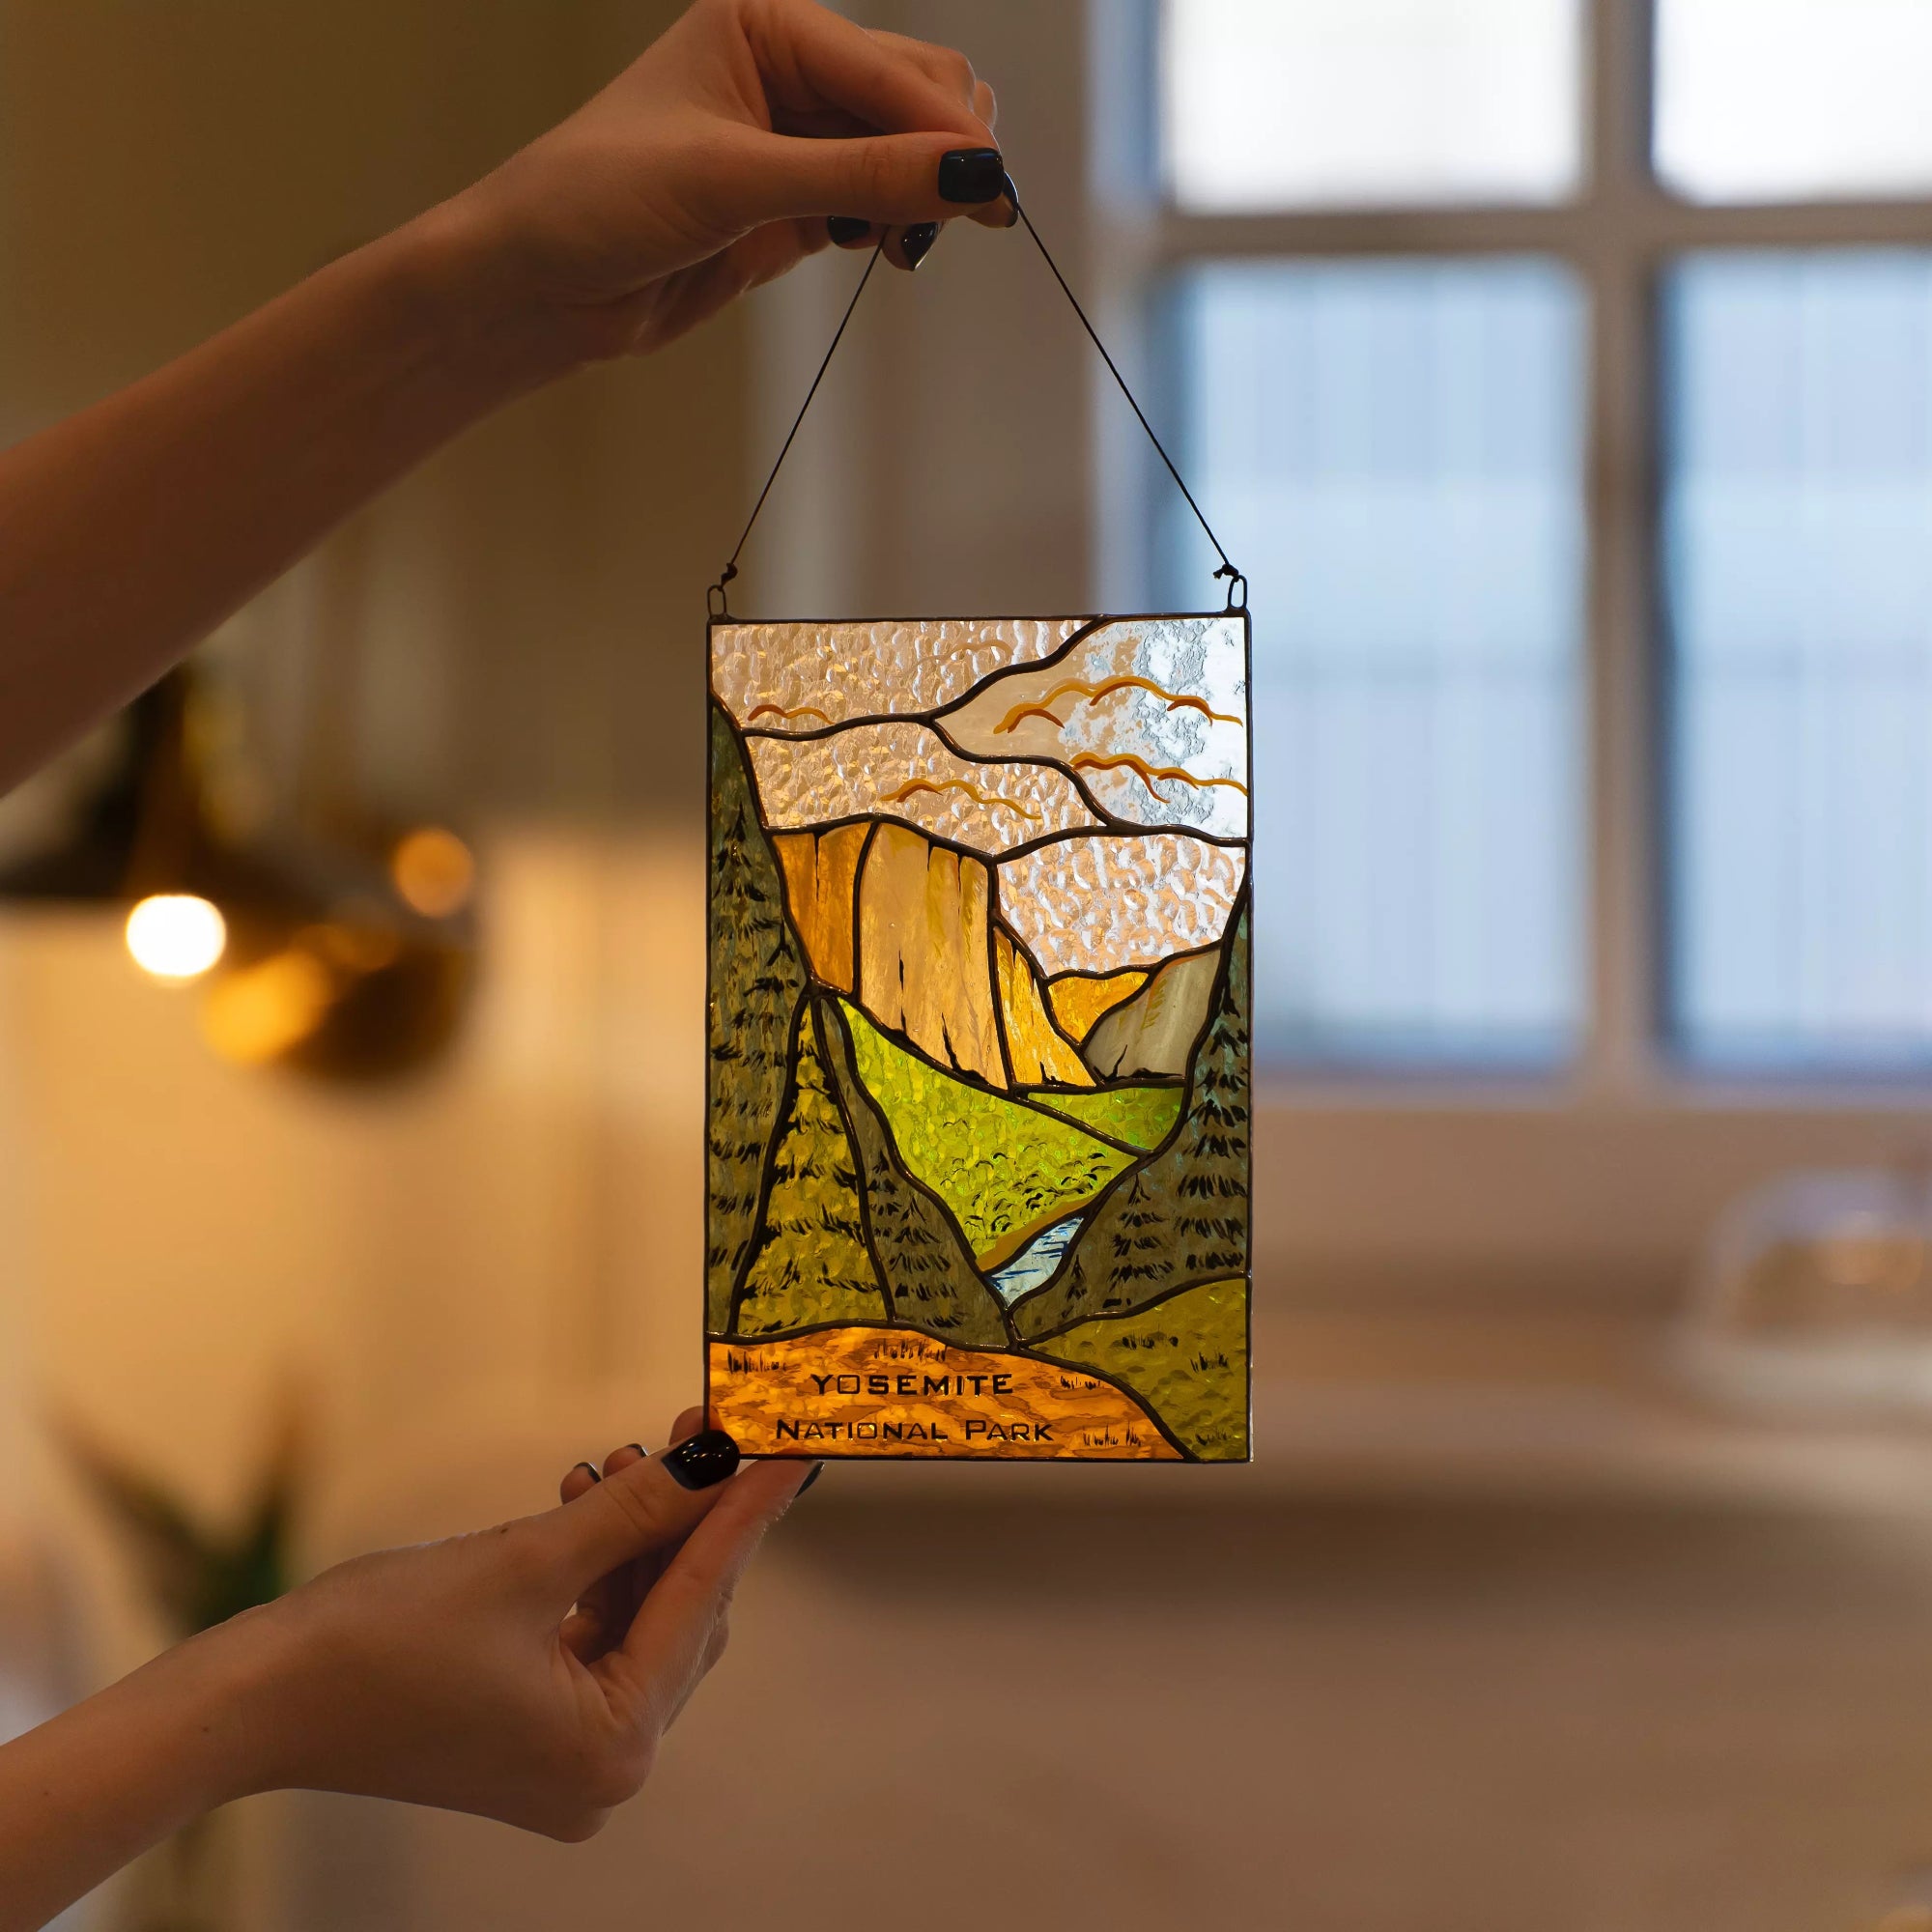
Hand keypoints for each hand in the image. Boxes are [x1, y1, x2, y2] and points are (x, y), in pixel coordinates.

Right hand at [236, 1413, 808, 1838]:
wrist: (254, 1701)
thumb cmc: (377, 1640)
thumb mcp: (528, 1561)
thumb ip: (638, 1508)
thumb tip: (717, 1458)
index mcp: (612, 1751)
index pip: (703, 1600)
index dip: (746, 1509)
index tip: (790, 1443)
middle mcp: (602, 1772)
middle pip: (681, 1615)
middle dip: (690, 1515)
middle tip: (703, 1424)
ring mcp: (566, 1759)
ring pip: (640, 1619)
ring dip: (639, 1534)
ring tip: (625, 1454)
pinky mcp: (532, 1734)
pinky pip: (596, 1637)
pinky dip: (599, 1570)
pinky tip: (585, 1498)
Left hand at [442, 0, 1011, 365]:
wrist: (535, 285)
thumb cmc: (597, 202)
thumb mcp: (733, 183)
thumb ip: (858, 179)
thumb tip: (972, 174)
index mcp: (767, 22)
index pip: (892, 69)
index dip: (947, 131)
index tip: (996, 190)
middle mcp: (788, 68)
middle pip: (917, 97)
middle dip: (946, 156)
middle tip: (964, 221)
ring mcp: (795, 140)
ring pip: (907, 153)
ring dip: (927, 196)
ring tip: (912, 246)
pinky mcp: (795, 204)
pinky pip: (880, 202)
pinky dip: (899, 225)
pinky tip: (892, 251)